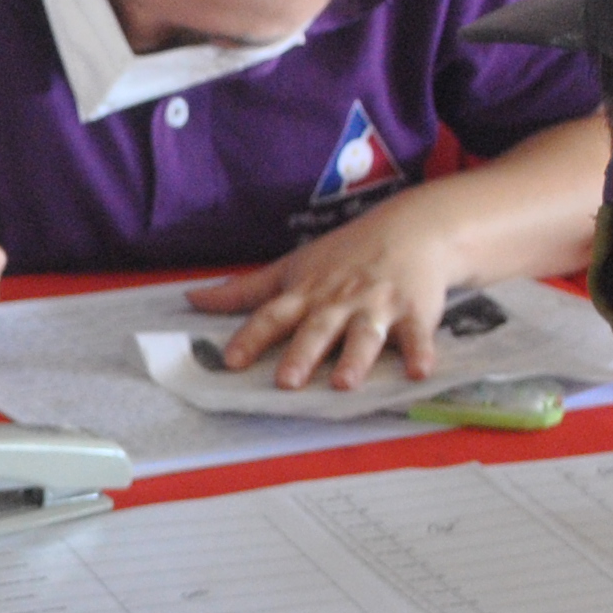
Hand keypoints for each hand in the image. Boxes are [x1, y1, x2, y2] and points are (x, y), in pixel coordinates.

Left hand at [187, 194, 471, 390]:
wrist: (412, 229)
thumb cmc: (346, 254)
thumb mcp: (294, 267)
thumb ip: (245, 290)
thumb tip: (192, 299)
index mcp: (307, 293)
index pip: (272, 316)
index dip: (251, 337)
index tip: (231, 360)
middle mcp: (339, 301)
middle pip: (316, 329)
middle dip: (301, 354)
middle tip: (286, 382)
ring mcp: (377, 306)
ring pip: (364, 335)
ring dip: (354, 359)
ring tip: (343, 383)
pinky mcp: (414, 312)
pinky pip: (417, 336)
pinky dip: (420, 353)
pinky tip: (419, 372)